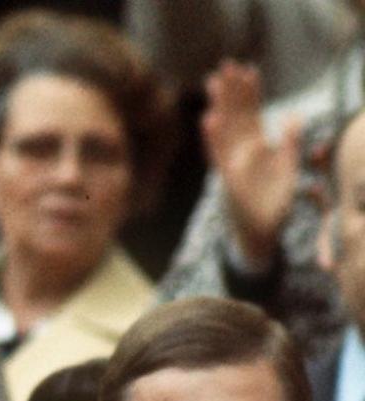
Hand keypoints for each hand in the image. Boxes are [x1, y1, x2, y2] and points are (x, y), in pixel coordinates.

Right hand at [202, 60, 300, 264]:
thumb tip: (294, 115)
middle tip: (225, 65)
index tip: (249, 69)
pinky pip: (218, 154)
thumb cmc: (273, 202)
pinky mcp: (227, 178)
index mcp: (257, 147)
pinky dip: (213, 138)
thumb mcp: (289, 169)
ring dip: (219, 106)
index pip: (252, 113)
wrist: (261, 232)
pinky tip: (210, 119)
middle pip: (235, 115)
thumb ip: (291, 142)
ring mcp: (232, 163)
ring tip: (213, 83)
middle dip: (231, 90)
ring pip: (224, 129)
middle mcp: (241, 151)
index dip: (251, 92)